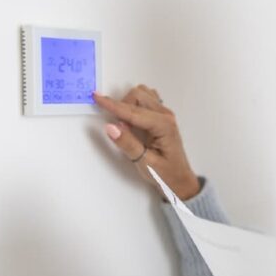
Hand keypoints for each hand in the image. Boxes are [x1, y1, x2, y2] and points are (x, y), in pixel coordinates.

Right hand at [92, 85, 201, 200]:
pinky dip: (134, 105)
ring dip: (128, 105)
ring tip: (126, 127)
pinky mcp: (160, 117)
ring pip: (141, 95)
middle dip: (122, 107)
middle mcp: (165, 115)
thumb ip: (128, 144)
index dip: (112, 105)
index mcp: (163, 125)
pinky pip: (146, 100)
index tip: (97, 98)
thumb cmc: (166, 174)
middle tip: (119, 128)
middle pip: (137, 96)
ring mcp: (164, 114)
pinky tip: (132, 121)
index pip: (132, 111)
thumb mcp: (145, 163)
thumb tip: (111, 127)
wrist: (179, 180)